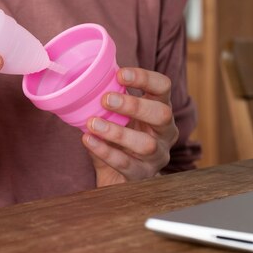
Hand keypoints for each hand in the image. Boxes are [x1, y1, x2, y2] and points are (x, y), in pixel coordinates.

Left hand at [82, 68, 178, 186]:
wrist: (117, 178)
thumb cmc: (118, 139)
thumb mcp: (118, 116)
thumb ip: (110, 99)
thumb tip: (86, 77)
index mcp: (160, 109)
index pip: (163, 87)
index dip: (145, 78)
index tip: (120, 74)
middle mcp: (165, 132)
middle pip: (162, 115)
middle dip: (134, 105)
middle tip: (106, 99)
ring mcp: (157, 156)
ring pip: (146, 144)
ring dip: (118, 132)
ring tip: (93, 123)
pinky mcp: (142, 176)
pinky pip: (126, 164)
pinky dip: (104, 151)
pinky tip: (88, 140)